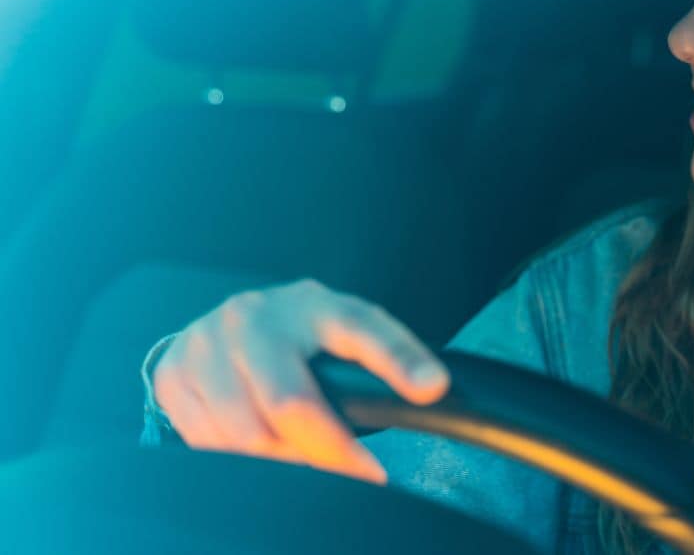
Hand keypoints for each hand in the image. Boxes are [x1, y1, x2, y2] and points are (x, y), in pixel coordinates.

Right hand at [150, 278, 449, 484]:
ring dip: (284, 461)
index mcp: (318, 306)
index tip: (432, 387)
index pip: (364, 329)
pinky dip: (242, 461)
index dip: (400, 360)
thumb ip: (383, 361)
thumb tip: (430, 394)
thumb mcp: (346, 337)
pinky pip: (209, 443)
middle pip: (291, 402)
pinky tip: (261, 452)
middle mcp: (258, 317)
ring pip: (247, 434)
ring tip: (309, 460)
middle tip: (362, 474)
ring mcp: (209, 343)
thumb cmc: (304, 339)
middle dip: (329, 451)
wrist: (230, 325)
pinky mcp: (175, 374)